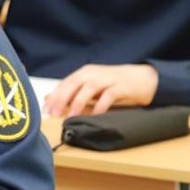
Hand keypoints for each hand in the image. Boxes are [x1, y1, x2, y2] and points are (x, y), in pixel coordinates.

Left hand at [44, 64, 158, 116]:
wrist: (144, 78)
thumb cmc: (114, 84)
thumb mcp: (92, 87)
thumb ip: (74, 93)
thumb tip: (51, 100)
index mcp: (84, 73)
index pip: (64, 84)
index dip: (53, 96)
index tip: (45, 109)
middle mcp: (93, 73)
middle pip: (73, 84)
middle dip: (61, 99)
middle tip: (53, 114)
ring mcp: (108, 79)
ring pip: (88, 88)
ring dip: (78, 102)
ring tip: (71, 116)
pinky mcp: (122, 86)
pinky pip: (109, 95)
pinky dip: (101, 105)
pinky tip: (95, 115)